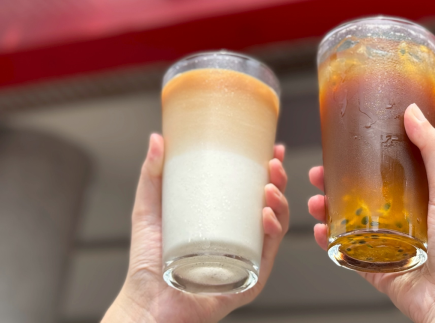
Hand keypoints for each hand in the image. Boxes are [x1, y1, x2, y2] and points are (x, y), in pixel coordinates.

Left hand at [103, 134, 289, 322]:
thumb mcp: (149, 209)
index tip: (273, 147)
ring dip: (280, 202)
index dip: (267, 168)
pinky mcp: (249, 278)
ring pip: (276, 226)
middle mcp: (239, 237)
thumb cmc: (147, 263)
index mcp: (223, 219)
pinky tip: (266, 216)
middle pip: (270, 204)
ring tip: (269, 187)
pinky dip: (273, 232)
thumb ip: (152, 174)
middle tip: (273, 164)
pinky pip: (269, 253)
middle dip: (278, 181)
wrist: (145, 304)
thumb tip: (158, 139)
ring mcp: (246, 257)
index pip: (252, 189)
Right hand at [308, 104, 434, 322]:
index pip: (380, 171)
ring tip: (315, 204)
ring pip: (345, 221)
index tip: (339, 148)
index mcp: (414, 197)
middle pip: (356, 194)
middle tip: (317, 175)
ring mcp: (383, 242)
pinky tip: (320, 232)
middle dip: (332, 184)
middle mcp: (397, 218)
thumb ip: (433, 149)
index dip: (357, 158)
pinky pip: (344, 252)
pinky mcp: (373, 266)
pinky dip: (328, 241)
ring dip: (325, 210)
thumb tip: (414, 113)